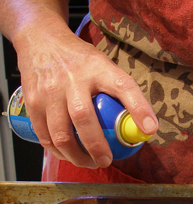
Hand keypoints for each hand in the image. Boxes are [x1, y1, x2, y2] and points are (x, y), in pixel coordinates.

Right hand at [13, 16, 157, 168]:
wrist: (40, 40)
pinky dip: (58, 152)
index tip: (149, 129)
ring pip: (61, 134)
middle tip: (106, 161)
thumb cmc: (81, 62)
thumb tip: (145, 127)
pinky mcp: (31, 102)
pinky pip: (45, 136)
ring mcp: (49, 91)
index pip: (123, 86)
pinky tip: (69, 155)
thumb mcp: (104, 66)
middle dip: (97, 146)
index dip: (138, 108)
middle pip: (84, 118)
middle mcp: (72, 79)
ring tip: (89, 163)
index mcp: (97, 68)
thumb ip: (122, 92)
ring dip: (77, 156)